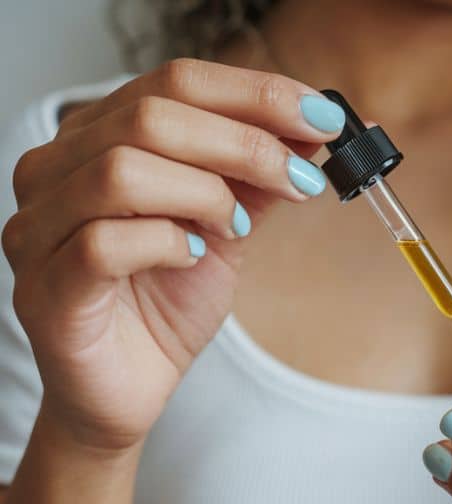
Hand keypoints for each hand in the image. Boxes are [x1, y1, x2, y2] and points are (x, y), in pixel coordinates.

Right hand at [2, 59, 343, 450]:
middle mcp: (58, 170)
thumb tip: (314, 130)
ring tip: (233, 227)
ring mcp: (40, 227)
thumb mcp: (226, 224)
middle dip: (245, 144)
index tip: (323, 117)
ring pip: (122, 171)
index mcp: (100, 139)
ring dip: (205, 194)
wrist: (132, 385)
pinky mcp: (46, 288)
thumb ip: (257, 177)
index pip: (175, 83)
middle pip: (151, 117)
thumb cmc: (169, 300)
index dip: (256, 95)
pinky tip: (193, 257)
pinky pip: (104, 243)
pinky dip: (169, 243)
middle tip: (301, 178)